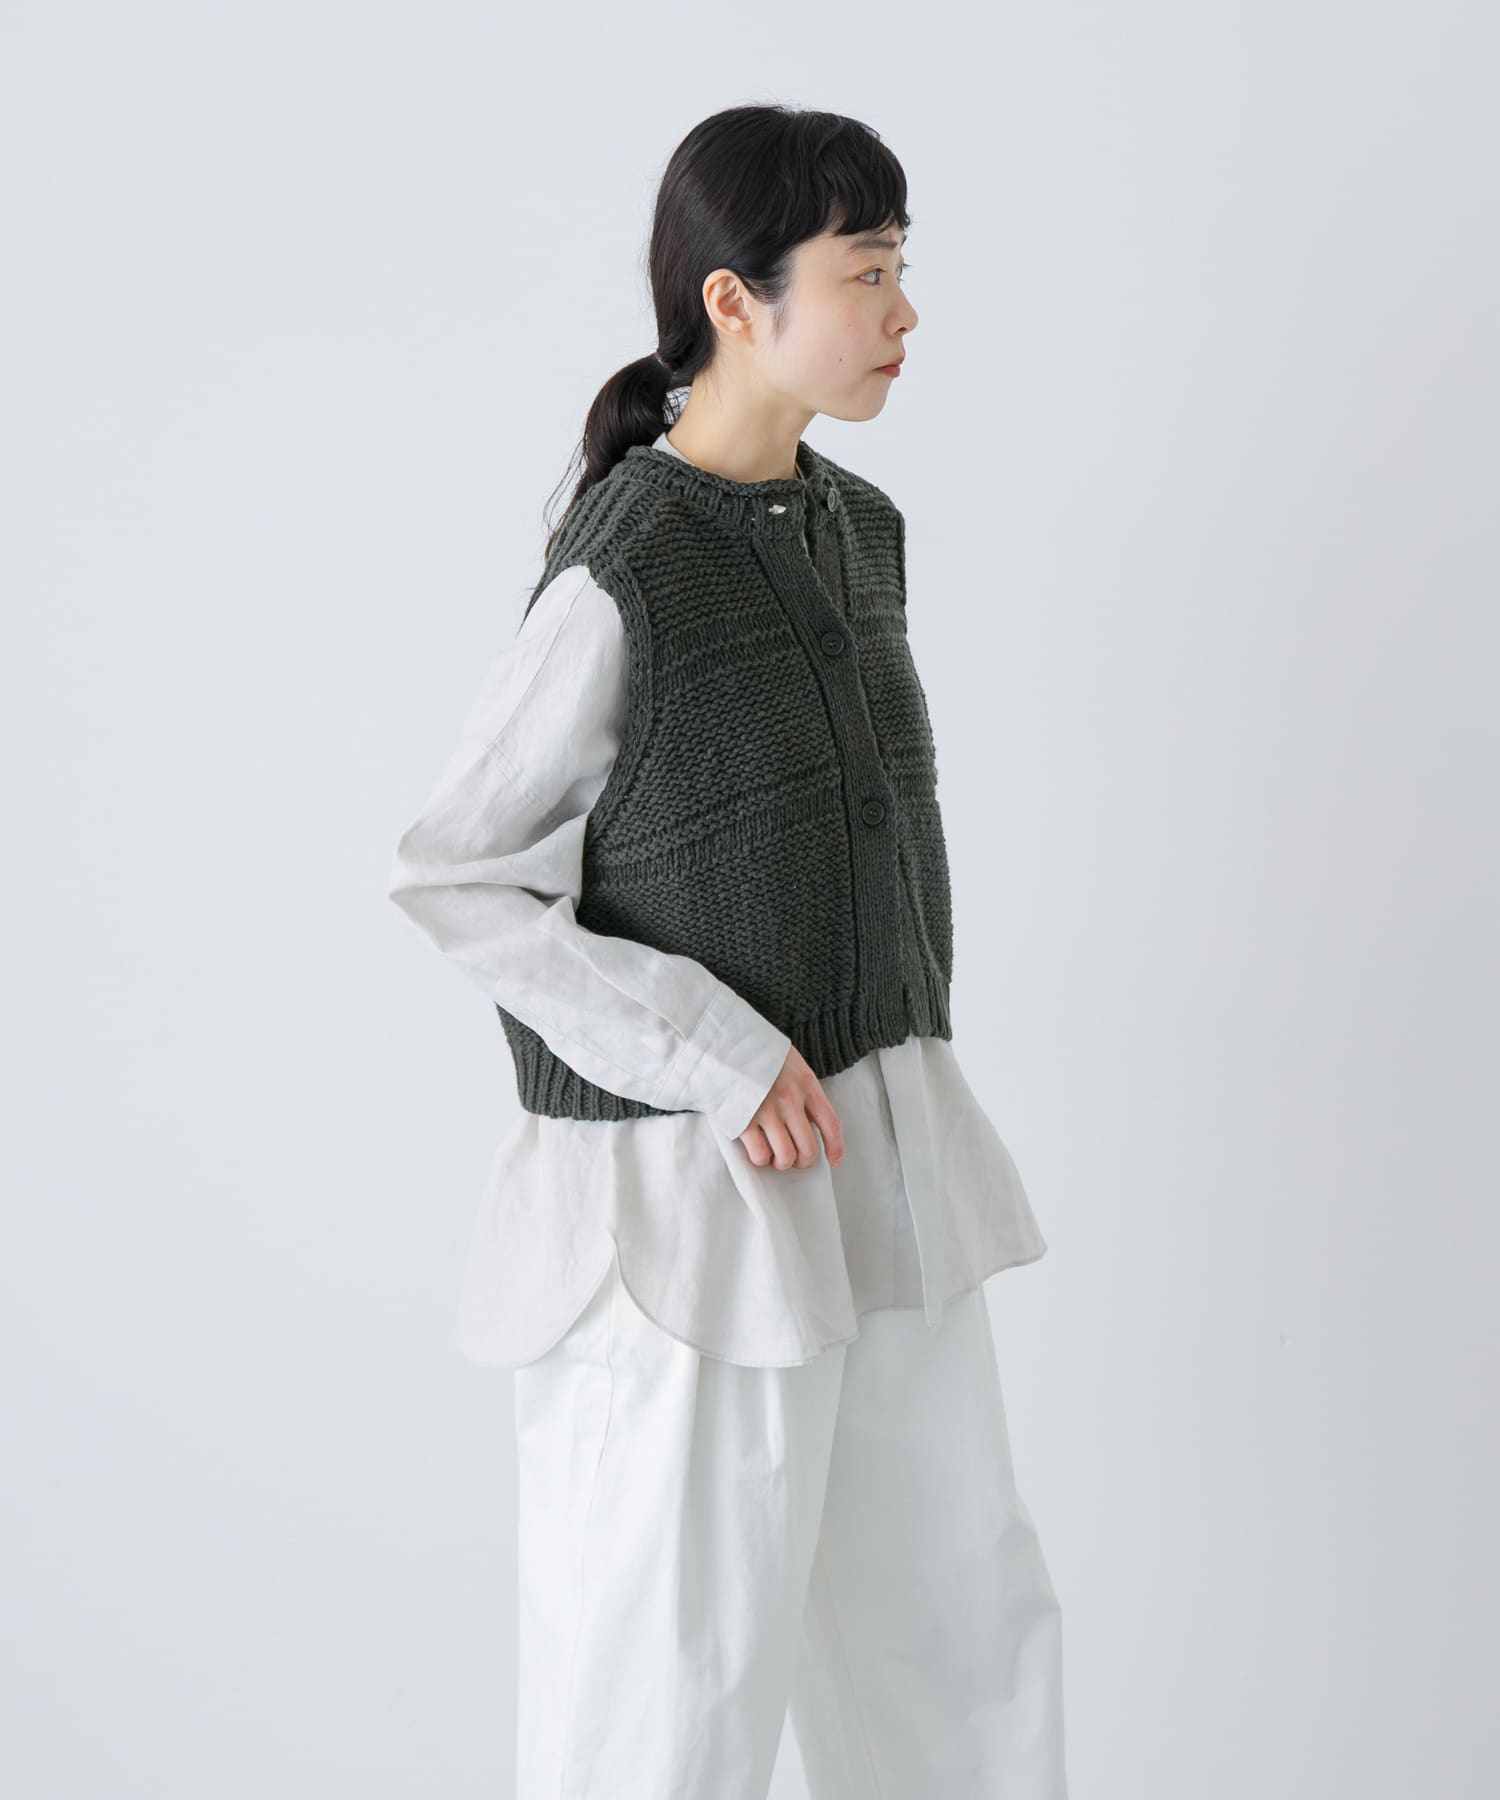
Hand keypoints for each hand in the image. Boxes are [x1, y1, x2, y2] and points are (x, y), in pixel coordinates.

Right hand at [736, 1044, 844, 1170]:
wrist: (724, 1042)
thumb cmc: (758, 1053)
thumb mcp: (791, 1063)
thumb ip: (802, 1090)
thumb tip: (808, 1122)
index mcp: (806, 1084)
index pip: (831, 1124)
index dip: (835, 1148)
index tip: (834, 1161)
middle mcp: (790, 1099)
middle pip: (808, 1149)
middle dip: (802, 1161)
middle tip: (793, 1158)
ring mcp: (766, 1111)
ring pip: (785, 1157)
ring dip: (780, 1162)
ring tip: (773, 1155)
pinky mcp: (743, 1120)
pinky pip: (760, 1154)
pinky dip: (760, 1158)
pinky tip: (755, 1147)